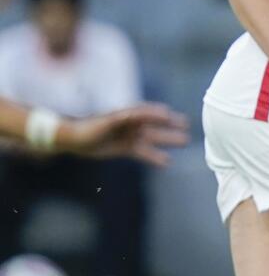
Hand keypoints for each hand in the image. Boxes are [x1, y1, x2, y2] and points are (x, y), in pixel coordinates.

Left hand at [56, 103, 188, 166]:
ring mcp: (131, 136)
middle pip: (155, 124)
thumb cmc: (88, 128)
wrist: (74, 140)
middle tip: (187, 125)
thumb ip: (121, 118)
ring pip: (154, 138)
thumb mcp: (105, 122)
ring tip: (185, 141)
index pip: (147, 112)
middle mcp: (132, 124)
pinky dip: (156, 157)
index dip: (158, 114)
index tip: (170, 115)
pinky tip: (167, 162)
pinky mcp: (127, 148)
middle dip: (171, 124)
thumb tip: (135, 114)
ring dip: (168, 140)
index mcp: (128, 115)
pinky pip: (145, 153)